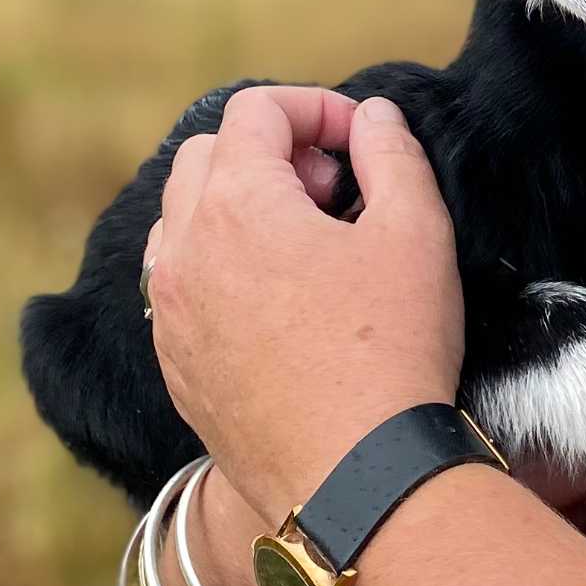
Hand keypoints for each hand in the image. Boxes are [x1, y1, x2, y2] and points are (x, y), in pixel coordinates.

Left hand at [146, 88, 464, 518]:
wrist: (356, 477)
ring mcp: (169, 312)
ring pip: (181, 221)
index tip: (360, 142)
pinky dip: (218, 268)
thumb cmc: (392, 349)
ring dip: (236, 207)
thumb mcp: (416, 231)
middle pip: (205, 155)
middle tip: (334, 192)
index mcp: (237, 203)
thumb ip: (392, 153)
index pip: (255, 110)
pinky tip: (280, 304)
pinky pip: (178, 287)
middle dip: (270, 152)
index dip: (315, 108)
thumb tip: (370, 117)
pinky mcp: (174, 365)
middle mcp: (184, 250)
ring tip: (304, 246)